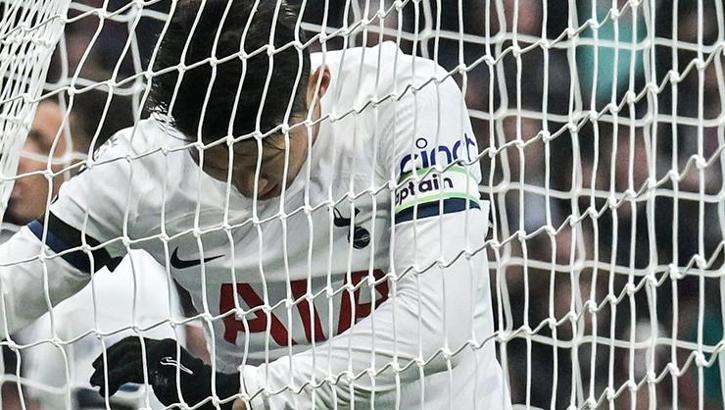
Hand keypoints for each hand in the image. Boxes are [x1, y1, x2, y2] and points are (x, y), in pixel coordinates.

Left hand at [90, 337, 240, 408]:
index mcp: (163, 346)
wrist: (210, 392)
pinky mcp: (160, 367)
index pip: (132, 342)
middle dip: (107, 358)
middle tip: (93, 374)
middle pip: (127, 345)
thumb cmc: (191, 388)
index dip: (112, 352)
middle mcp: (162, 345)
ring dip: (107, 370)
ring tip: (97, 383)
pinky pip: (130, 370)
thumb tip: (130, 373)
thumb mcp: (166, 376)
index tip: (99, 365)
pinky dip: (114, 380)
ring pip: (126, 356)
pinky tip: (107, 390)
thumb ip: (151, 370)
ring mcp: (162, 354)